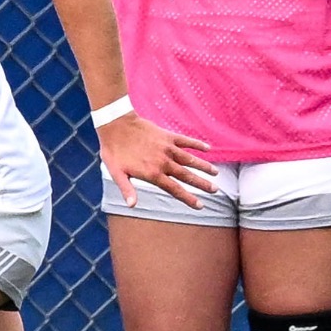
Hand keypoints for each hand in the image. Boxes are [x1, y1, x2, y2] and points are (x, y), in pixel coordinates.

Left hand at [99, 114, 216, 209]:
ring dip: (204, 166)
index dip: (189, 198)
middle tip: (216, 190)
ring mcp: (167, 148)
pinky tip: (208, 148)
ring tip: (216, 173)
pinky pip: (185, 141)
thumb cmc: (114, 151)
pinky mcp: (167, 136)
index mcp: (153, 173)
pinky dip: (197, 144)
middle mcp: (163, 162)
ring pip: (190, 159)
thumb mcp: (116, 173)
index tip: (200, 205)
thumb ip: (127, 189)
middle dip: (202, 184)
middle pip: (187, 176)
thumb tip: (132, 206)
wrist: (116, 124)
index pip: (175, 189)